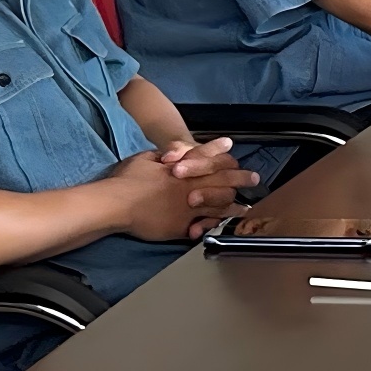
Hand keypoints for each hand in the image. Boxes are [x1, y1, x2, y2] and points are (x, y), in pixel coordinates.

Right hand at [113, 143, 242, 242]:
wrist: (116, 203)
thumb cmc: (127, 179)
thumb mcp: (146, 158)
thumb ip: (164, 155)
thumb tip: (175, 153)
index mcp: (182, 166)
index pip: (208, 156)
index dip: (220, 151)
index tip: (230, 147)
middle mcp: (191, 184)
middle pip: (222, 178)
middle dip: (240, 177)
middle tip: (254, 178)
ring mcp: (190, 204)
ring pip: (220, 200)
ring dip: (236, 201)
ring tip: (247, 203)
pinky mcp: (184, 223)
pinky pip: (207, 222)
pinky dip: (220, 220)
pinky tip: (229, 220)